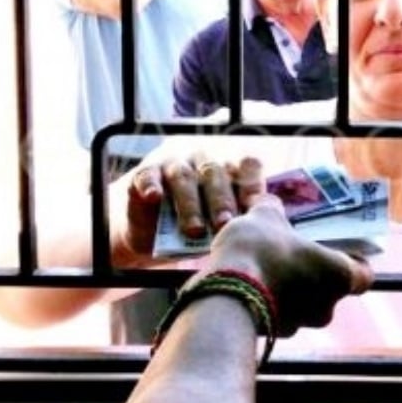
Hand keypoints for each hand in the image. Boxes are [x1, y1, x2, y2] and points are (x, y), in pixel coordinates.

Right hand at [112, 153, 263, 267]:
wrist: (149, 239)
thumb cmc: (193, 232)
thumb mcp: (216, 229)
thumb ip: (235, 225)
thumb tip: (257, 232)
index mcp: (228, 174)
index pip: (246, 166)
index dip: (251, 184)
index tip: (254, 208)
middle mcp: (202, 163)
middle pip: (215, 173)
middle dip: (221, 200)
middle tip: (224, 225)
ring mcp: (172, 165)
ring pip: (183, 176)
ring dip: (190, 203)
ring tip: (194, 229)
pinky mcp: (145, 174)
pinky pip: (149, 175)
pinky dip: (151, 185)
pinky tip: (155, 197)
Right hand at [199, 193, 374, 335]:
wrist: (225, 295)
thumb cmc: (258, 251)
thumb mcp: (264, 216)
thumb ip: (273, 208)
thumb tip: (270, 203)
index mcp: (340, 275)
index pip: (364, 275)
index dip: (353, 263)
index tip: (335, 251)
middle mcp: (327, 307)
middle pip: (328, 290)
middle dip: (311, 275)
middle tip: (290, 254)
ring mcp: (300, 325)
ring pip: (301, 305)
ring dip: (287, 289)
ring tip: (262, 267)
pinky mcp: (273, 335)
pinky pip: (275, 315)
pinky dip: (266, 301)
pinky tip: (246, 284)